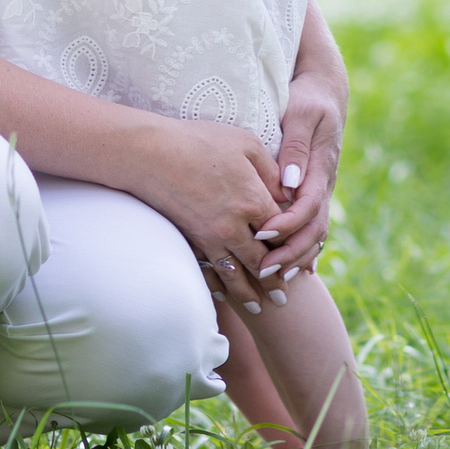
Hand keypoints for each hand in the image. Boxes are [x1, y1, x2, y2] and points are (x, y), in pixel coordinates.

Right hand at [125, 115, 283, 310]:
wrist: (150, 153)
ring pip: (235, 273)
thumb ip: (272, 170)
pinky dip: (218, 285)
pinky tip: (223, 293)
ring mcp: (209, 236)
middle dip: (275, 280)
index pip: (282, 231)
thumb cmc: (200, 141)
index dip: (292, 243)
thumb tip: (289, 191)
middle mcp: (234, 226)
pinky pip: (208, 270)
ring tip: (260, 307)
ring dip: (249, 293)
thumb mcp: (246, 143)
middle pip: (261, 260)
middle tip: (285, 297)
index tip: (299, 253)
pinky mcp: (189, 239)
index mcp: (253, 200)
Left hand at [253, 67, 344, 280]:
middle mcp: (325, 182)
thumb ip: (296, 145)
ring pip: (315, 232)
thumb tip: (290, 181)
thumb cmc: (308, 96)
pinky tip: (288, 267)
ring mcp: (321, 188)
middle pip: (314, 229)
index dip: (286, 225)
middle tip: (263, 270)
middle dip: (290, 252)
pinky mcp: (313, 190)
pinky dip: (301, 248)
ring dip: (295, 256)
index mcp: (322, 166)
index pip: (307, 206)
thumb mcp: (302, 113)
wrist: (325, 88)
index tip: (262, 235)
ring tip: (271, 275)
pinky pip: (311, 225)